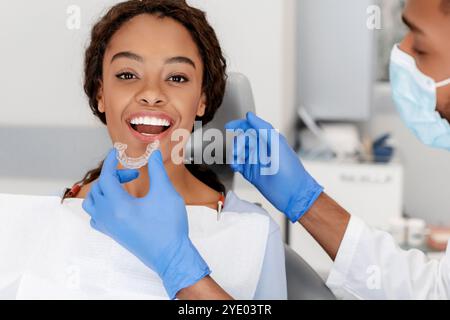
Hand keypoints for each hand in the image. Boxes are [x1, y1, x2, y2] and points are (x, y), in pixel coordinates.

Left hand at [82, 148, 209, 298]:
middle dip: (114, 175)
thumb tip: (154, 154)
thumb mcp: (166, 193)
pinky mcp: (113, 234)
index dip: (111, 161)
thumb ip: (157, 170)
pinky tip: (117, 203)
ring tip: (121, 186)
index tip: (117, 151)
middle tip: (134, 172)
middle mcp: (108, 216)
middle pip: (99, 187)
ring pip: (92, 203)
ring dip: (103, 189)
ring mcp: (109, 227)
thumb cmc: (169, 227)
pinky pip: (96, 217)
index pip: (106, 176)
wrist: (171, 255)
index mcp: (118, 206)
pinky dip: (101, 205)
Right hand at [225, 112, 323, 221]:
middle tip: (237, 151)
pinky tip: (236, 167)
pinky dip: (235, 165)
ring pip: (238, 153)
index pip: (251, 128)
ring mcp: (256, 162)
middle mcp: (262, 150)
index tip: (228, 126)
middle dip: (236, 143)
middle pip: (242, 140)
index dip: (239, 125)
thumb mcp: (276, 143)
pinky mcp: (252, 174)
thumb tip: (249, 116)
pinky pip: (239, 166)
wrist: (293, 194)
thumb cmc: (290, 169)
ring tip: (236, 161)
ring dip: (234, 155)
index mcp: (268, 140)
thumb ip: (262, 127)